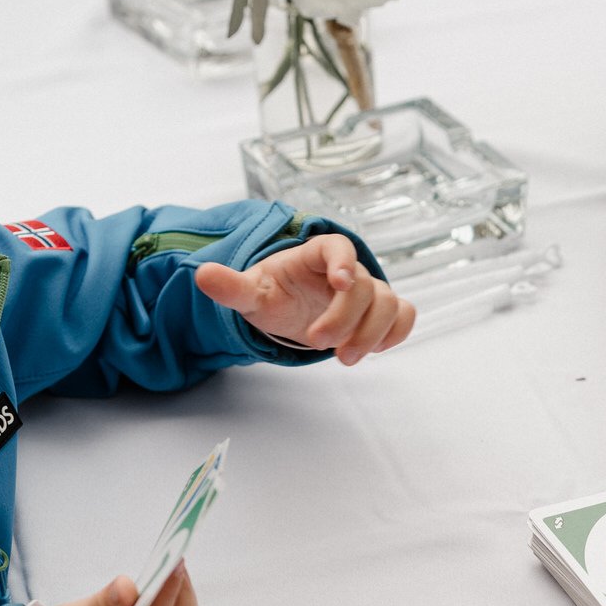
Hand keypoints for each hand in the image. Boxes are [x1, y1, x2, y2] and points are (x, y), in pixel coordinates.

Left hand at [195, 234, 415, 365]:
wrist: (292, 309)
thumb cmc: (274, 295)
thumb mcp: (251, 294)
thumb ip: (231, 287)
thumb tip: (201, 274)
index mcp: (316, 255)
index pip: (338, 247)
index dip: (343, 261)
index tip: (339, 281)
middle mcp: (348, 270)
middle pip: (364, 287)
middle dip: (346, 319)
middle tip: (320, 345)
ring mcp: (368, 291)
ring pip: (389, 303)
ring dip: (372, 333)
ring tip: (345, 358)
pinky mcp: (380, 312)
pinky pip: (404, 314)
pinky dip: (397, 332)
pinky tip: (377, 349)